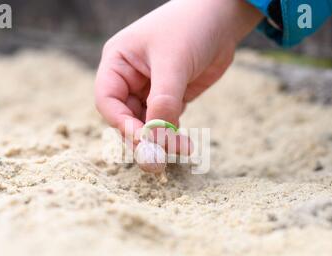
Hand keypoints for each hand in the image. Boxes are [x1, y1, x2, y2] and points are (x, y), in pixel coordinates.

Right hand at [95, 0, 261, 144]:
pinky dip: (173, 136)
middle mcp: (130, 79)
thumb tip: (156, 140)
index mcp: (118, 63)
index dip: (121, 123)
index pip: (108, 101)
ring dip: (160, 140)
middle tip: (158, 161)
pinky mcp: (170, 98)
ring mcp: (150, 90)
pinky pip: (165, 123)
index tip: (142, 139)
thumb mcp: (174, 62)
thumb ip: (163, 101)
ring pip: (147, 124)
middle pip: (126, 118)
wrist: (223, 18)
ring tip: (180, 150)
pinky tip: (184, 144)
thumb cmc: (191, 27)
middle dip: (142, 138)